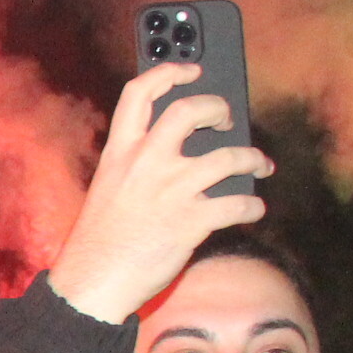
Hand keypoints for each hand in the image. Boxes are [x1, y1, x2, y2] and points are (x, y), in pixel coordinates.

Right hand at [45, 64, 274, 323]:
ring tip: (259, 165)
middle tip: (227, 120)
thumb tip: (190, 154)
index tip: (192, 68)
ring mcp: (171, 191)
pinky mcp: (192, 221)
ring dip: (253, 159)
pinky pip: (238, 204)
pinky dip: (253, 206)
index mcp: (120, 153)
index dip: (169, 71)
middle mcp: (146, 163)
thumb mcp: (109, 189)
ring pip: (230, 156)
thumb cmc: (101, 241)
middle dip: (219, 108)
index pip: (139, 93)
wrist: (92, 284)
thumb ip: (137, 165)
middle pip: (191, 110)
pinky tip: (254, 209)